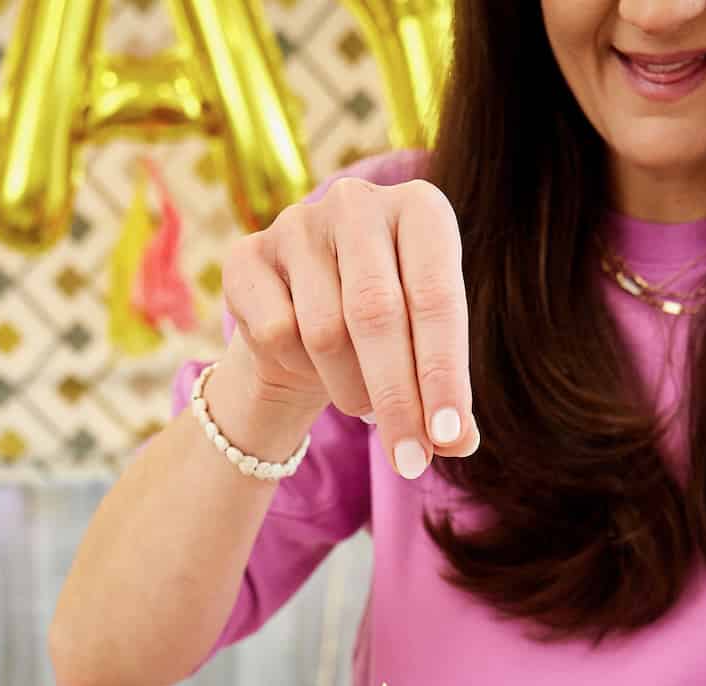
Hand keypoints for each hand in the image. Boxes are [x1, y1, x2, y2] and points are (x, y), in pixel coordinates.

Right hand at [219, 176, 477, 478]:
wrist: (303, 322)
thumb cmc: (385, 336)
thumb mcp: (426, 356)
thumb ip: (448, 399)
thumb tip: (460, 443)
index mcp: (421, 209)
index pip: (437, 297)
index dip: (444, 374)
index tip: (448, 439)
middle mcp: (357, 202)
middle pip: (376, 313)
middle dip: (397, 399)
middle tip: (409, 463)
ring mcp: (296, 223)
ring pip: (324, 332)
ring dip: (349, 390)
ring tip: (362, 402)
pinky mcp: (246, 255)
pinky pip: (276, 332)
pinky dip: (298, 368)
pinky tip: (308, 365)